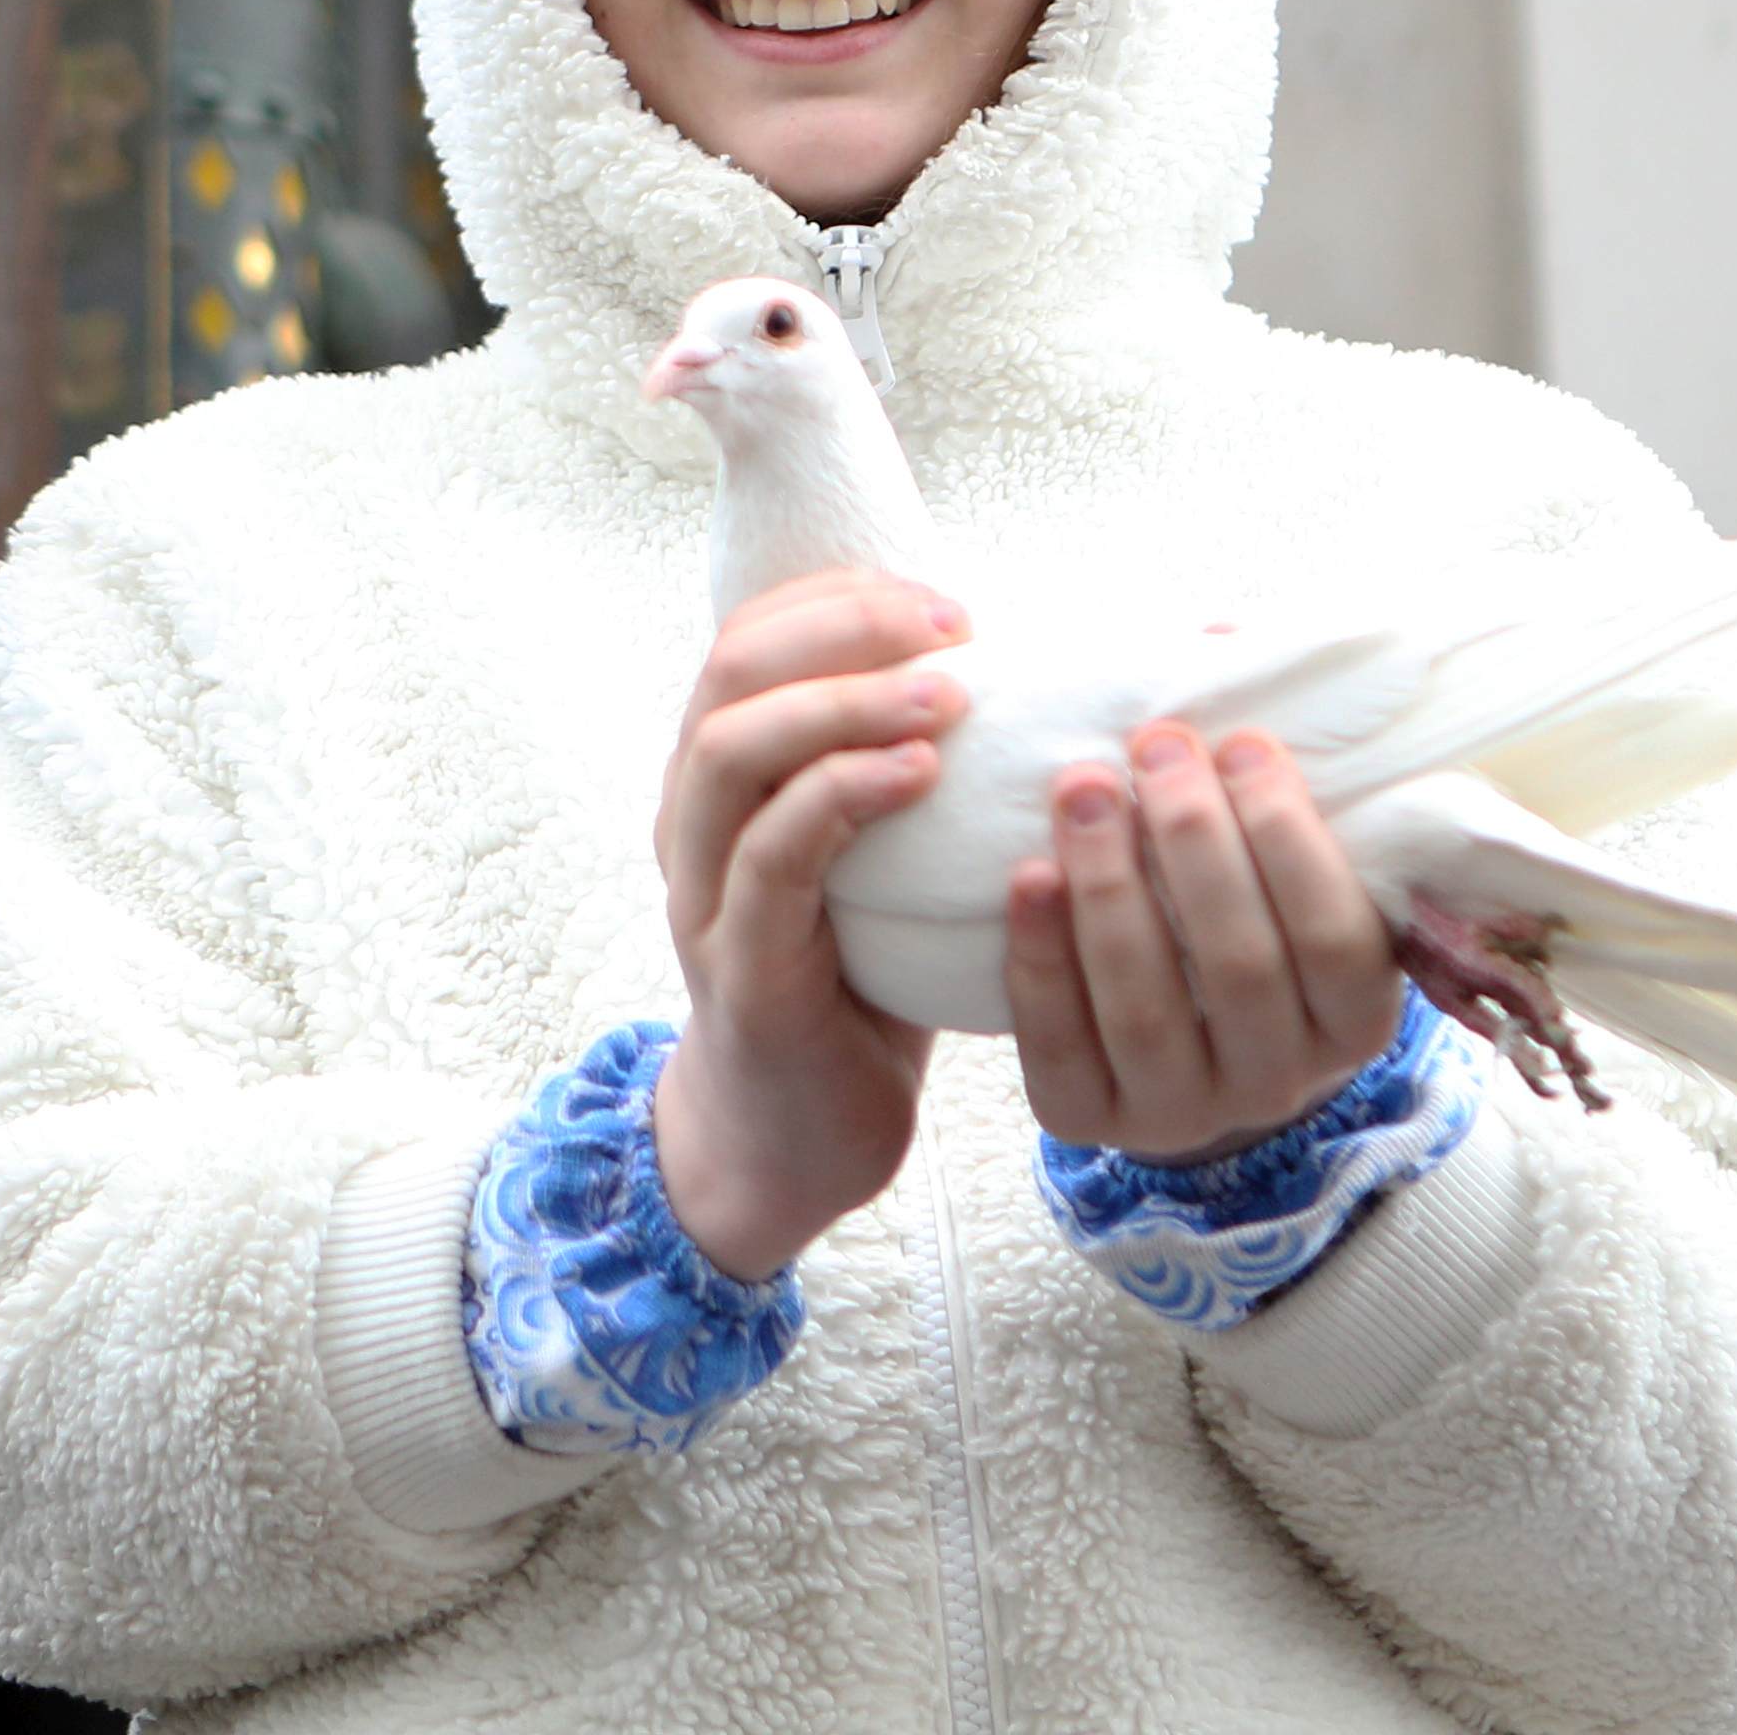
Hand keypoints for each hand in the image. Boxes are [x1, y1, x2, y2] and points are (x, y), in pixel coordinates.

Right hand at [652, 568, 967, 1283]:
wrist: (792, 1140)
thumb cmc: (856, 983)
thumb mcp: (880, 856)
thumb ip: (911, 772)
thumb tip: (1041, 685)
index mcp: (725, 777)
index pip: (752, 636)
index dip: (842, 597)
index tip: (946, 600)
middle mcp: (695, 818)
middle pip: (732, 670)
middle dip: (845, 627)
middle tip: (955, 628)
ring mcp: (704, 893)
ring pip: (733, 752)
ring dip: (843, 703)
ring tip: (947, 695)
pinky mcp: (738, 968)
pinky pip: (770, 861)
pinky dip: (842, 797)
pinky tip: (919, 777)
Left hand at [1003, 727, 1403, 1164]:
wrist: (1178, 1039)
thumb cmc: (1238, 907)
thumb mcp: (1281, 857)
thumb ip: (1270, 773)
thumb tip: (1224, 640)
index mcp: (1352, 1018)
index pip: (1333, 936)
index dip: (1289, 837)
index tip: (1243, 741)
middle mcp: (1279, 1081)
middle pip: (1240, 965)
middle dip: (1193, 842)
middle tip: (1156, 745)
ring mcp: (1183, 1113)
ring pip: (1148, 1008)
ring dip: (1110, 887)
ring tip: (1082, 786)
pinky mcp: (1090, 1122)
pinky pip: (1062, 1047)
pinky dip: (1043, 960)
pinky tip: (1028, 877)